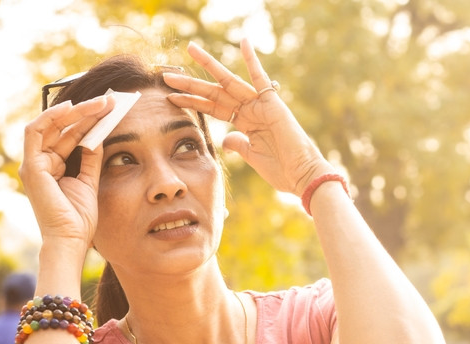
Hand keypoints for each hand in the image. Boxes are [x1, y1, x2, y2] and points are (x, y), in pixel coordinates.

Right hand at [19, 95, 114, 250]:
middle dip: (86, 112)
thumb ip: (91, 158)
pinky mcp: (31, 166)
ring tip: (98, 103)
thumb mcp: (90, 181)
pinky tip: (71, 108)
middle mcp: (42, 162)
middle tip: (109, 101)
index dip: (89, 120)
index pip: (70, 135)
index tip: (111, 110)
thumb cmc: (79, 218)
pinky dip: (50, 117)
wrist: (71, 239)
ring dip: (75, 112)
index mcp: (55, 167)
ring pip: (51, 125)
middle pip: (62, 127)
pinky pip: (35, 132)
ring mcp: (34, 164)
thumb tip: (98, 135)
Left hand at [164, 40, 332, 195]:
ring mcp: (260, 104)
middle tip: (167, 75)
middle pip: (215, 92)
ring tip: (190, 49)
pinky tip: (243, 41)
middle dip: (191, 84)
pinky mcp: (272, 103)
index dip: (192, 102)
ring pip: (228, 82)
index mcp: (244, 123)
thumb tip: (226, 139)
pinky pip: (260, 78)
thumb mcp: (252, 158)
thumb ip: (238, 145)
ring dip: (208, 66)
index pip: (213, 108)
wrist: (302, 176)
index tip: (171, 96)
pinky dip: (252, 59)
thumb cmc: (281, 170)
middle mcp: (250, 110)